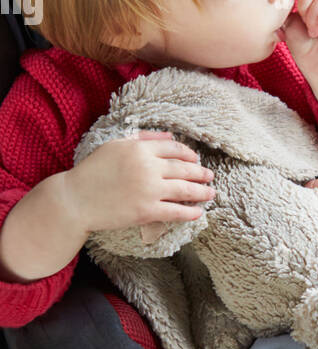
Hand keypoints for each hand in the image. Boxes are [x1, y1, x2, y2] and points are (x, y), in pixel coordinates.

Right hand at [66, 131, 214, 234]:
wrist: (75, 200)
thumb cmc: (93, 171)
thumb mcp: (116, 146)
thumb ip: (144, 138)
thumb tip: (170, 136)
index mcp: (140, 149)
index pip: (174, 148)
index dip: (189, 154)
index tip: (196, 159)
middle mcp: (147, 167)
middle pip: (184, 168)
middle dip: (201, 173)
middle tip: (210, 176)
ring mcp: (148, 190)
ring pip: (185, 190)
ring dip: (202, 192)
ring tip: (210, 193)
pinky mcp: (146, 211)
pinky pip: (176, 211)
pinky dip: (191, 212)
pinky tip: (199, 213)